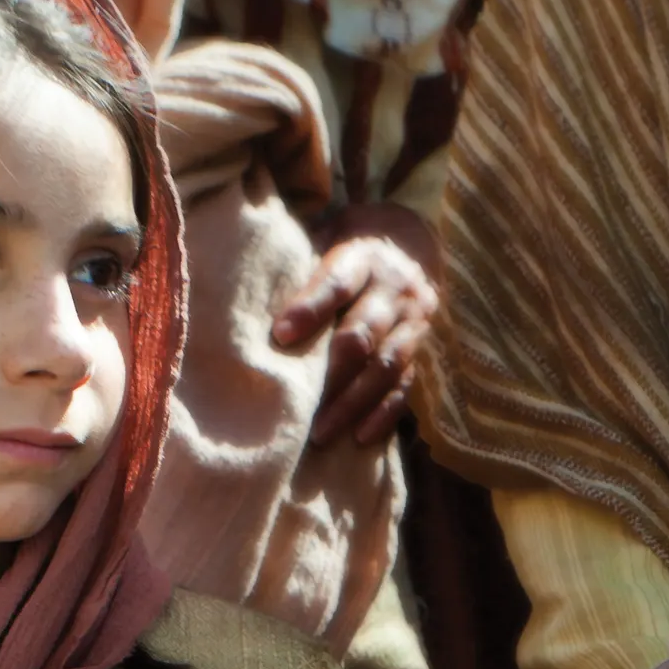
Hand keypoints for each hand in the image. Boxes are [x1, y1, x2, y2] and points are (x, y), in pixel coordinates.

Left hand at [274, 202, 441, 448]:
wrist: (416, 241)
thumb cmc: (352, 241)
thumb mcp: (329, 231)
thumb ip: (300, 256)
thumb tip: (245, 283)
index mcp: (365, 256)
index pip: (337, 282)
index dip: (310, 309)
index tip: (280, 335)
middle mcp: (395, 290)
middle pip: (363, 334)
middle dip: (329, 374)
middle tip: (297, 407)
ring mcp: (413, 322)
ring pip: (386, 367)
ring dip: (352, 403)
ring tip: (320, 432)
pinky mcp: (422, 348)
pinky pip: (407, 385)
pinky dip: (384, 413)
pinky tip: (359, 436)